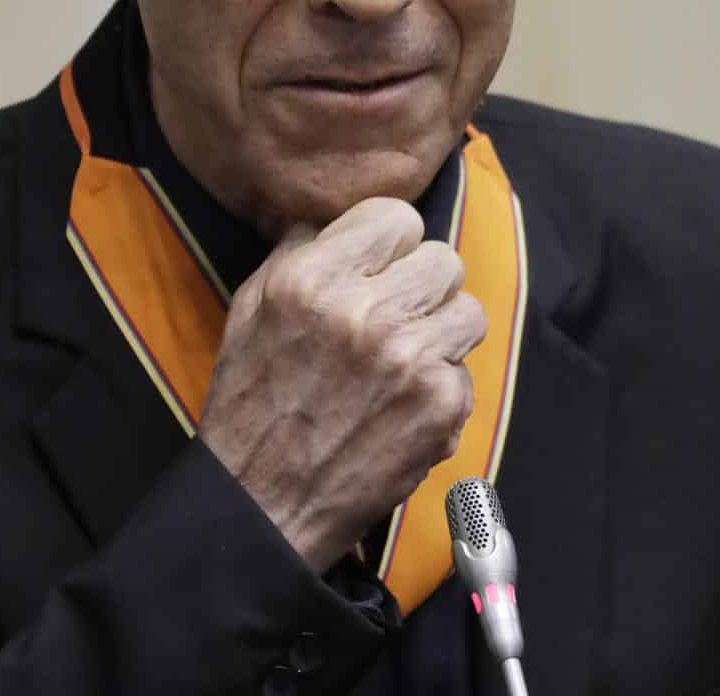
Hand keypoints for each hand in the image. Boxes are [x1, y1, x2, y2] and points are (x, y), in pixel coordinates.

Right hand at [197, 196, 487, 569]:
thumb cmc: (252, 406)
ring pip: (469, 310)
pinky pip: (466, 370)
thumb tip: (338, 214)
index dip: (390, 243)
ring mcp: (409, 359)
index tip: (380, 267)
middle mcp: (364, 311)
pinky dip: (441, 389)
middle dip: (422, 287)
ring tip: (404, 361)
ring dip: (442, 333)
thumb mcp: (251, 308)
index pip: (396, 216)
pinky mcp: (439, 405)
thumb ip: (298, 250)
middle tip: (395, 319)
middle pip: (444, 259)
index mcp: (312, 279)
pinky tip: (402, 408)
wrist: (262, 505)